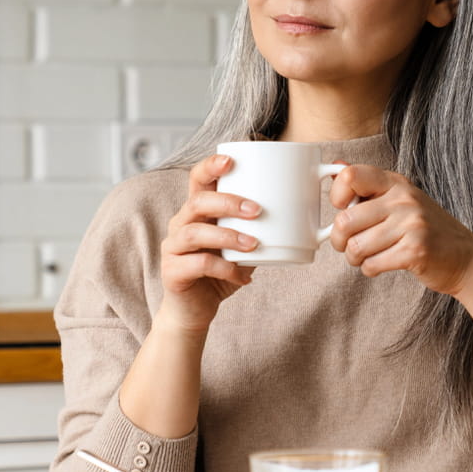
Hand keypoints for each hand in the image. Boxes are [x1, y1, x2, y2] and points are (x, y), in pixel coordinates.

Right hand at [154, 155, 259, 334]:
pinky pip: (198, 265)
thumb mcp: (243, 247)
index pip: (197, 180)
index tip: (231, 160)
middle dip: (228, 202)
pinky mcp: (172, 272)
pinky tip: (244, 276)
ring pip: (194, 232)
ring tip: (254, 244)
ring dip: (228, 236)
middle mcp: (180, 225)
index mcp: (197, 212)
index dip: (210, 166)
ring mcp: (173, 248)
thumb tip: (300, 213)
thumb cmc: (221, 273)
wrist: (195, 311)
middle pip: (197, 202)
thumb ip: (260, 230)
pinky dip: (225, 269)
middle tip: (257, 210)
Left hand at [327, 164, 472, 296]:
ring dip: (355, 258)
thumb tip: (335, 167)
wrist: (466, 258)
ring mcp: (411, 224)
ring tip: (368, 256)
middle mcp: (404, 199)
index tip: (343, 210)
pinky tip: (383, 264)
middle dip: (339, 240)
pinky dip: (370, 269)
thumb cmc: (427, 230)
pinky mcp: (415, 251)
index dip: (336, 196)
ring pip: (355, 247)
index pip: (350, 176)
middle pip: (345, 220)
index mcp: (396, 183)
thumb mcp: (401, 200)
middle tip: (349, 245)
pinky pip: (371, 264)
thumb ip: (369, 186)